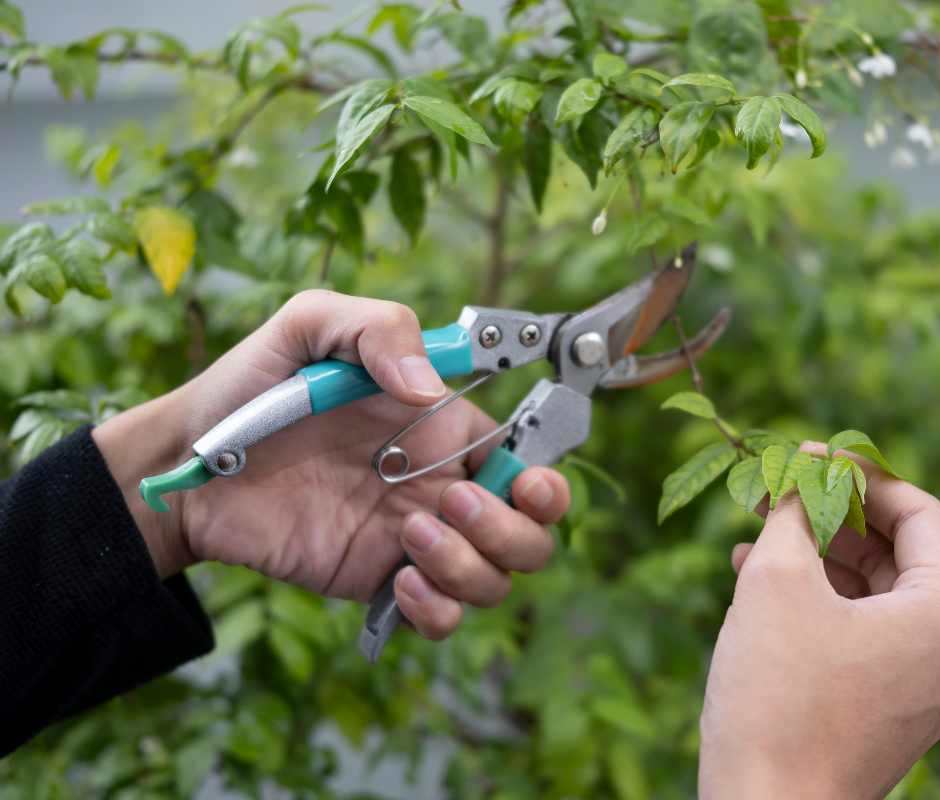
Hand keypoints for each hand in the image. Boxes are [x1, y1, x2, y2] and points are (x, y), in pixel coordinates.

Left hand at [93, 290, 569, 639]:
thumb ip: (378, 331)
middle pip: (532, 535)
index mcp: (446, 429)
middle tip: (444, 506)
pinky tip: (396, 581)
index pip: (530, 463)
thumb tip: (429, 391)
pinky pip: (441, 618)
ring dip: (470, 569)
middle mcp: (442, 487)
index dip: (546, 484)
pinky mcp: (378, 582)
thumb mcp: (311, 326)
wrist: (188, 463)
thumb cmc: (252, 385)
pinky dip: (438, 611)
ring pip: (495, 581)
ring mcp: (414, 540)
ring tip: (409, 540)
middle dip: (510, 530)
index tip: (524, 484)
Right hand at [698, 443, 939, 798]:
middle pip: (899, 554)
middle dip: (834, 516)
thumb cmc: (776, 698)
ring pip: (877, 595)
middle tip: (779, 491)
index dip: (862, 474)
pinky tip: (763, 582)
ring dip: (820, 557)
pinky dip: (823, 604)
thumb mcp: (777, 581)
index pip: (920, 512)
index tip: (809, 456)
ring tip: (759, 534)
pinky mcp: (898, 713)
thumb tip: (803, 469)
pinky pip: (868, 636)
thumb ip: (797, 511)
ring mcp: (931, 689)